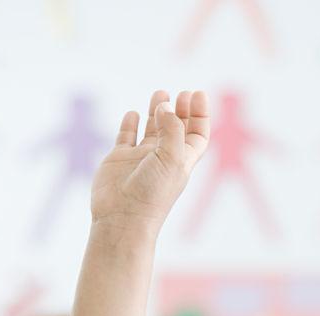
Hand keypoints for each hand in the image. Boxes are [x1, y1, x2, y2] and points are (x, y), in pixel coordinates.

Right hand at [91, 89, 209, 234]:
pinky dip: (130, 124)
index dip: (200, 115)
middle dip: (181, 110)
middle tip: (182, 93)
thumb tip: (165, 104)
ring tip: (159, 93)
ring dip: (157, 111)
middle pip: (177, 129)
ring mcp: (140, 159)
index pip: (197, 135)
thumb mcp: (171, 158)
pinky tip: (134, 113)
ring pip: (152, 130)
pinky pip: (126, 137)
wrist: (122, 218)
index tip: (198, 94)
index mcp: (181, 161)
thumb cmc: (152, 194)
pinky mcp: (119, 160)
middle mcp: (162, 159)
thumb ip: (172, 128)